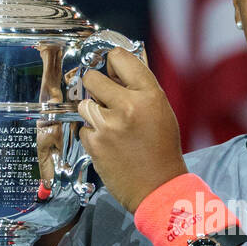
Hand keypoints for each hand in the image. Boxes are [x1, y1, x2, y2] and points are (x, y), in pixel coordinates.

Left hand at [77, 46, 187, 214]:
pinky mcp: (94, 143)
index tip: (111, 70)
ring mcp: (108, 125)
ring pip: (84, 103)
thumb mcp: (162, 111)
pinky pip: (83, 128)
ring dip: (93, 112)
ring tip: (111, 126)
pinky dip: (92, 135)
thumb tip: (118, 68)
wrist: (158, 188)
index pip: (119, 57)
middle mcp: (128, 106)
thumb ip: (141, 88)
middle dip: (96, 86)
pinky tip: (109, 144)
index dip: (112, 63)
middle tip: (107, 99)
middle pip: (92, 77)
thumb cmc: (162, 151)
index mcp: (149, 95)